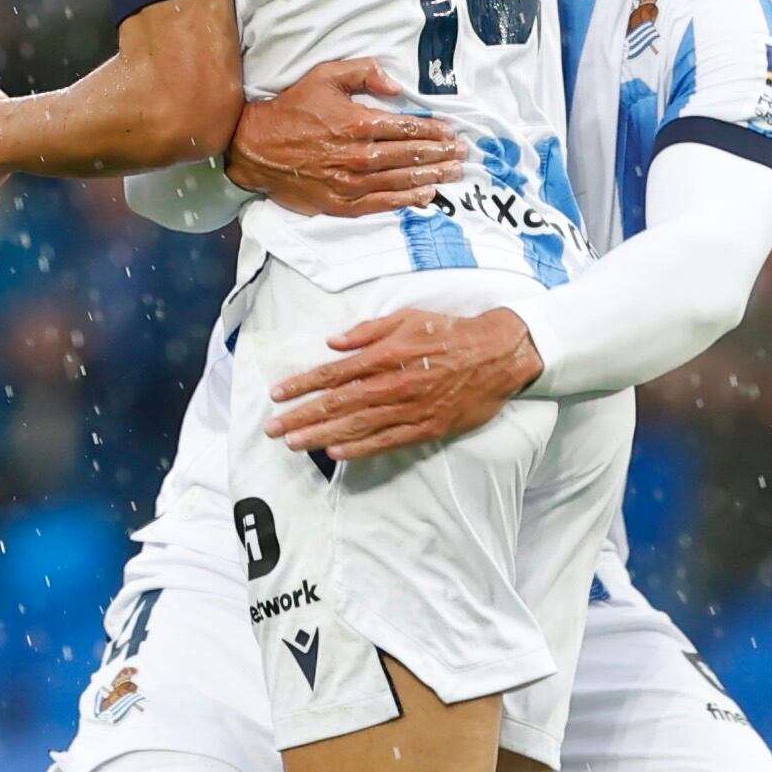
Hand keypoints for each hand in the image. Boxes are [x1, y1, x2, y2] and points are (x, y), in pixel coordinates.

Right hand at [230, 59, 466, 216]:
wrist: (255, 147)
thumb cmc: (292, 108)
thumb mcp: (325, 76)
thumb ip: (364, 72)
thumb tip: (397, 86)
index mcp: (359, 122)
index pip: (409, 127)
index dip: (435, 130)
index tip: (453, 132)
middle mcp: (359, 155)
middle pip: (411, 155)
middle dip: (441, 154)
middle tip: (462, 155)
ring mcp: (350, 182)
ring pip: (402, 180)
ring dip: (432, 176)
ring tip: (453, 174)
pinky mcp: (340, 203)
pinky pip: (381, 203)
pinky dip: (406, 200)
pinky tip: (426, 196)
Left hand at [265, 308, 542, 458]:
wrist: (498, 354)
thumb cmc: (451, 332)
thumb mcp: (409, 317)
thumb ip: (369, 331)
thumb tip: (332, 343)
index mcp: (386, 354)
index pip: (334, 373)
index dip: (303, 385)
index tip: (277, 395)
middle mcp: (393, 383)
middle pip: (338, 404)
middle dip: (302, 416)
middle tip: (273, 428)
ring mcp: (410, 409)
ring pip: (357, 426)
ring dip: (321, 435)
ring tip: (294, 443)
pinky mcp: (426, 427)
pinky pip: (387, 441)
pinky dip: (360, 449)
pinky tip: (336, 453)